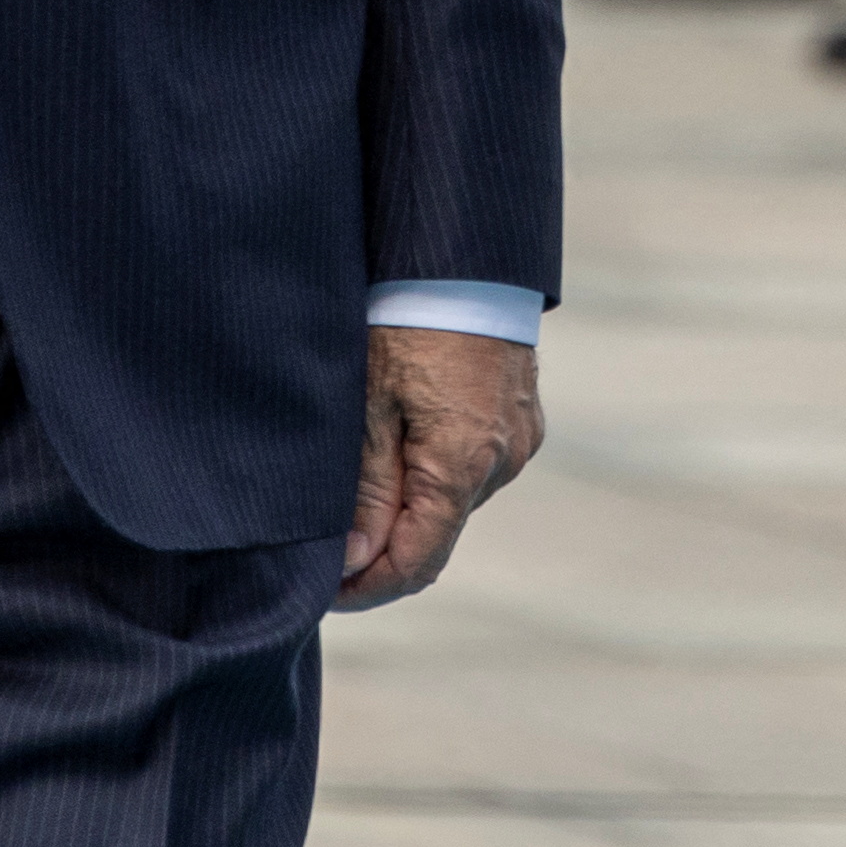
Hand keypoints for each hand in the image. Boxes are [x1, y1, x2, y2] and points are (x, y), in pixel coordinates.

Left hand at [335, 323, 538, 610]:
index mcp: (464, 465)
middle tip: (326, 537)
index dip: (366, 589)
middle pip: (436, 536)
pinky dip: (436, 473)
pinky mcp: (523, 419)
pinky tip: (402, 440)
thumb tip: (354, 562)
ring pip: (455, 502)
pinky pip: (476, 468)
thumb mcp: (369, 406)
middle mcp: (504, 462)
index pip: (416, 564)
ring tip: (359, 476)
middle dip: (381, 547)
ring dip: (410, 506)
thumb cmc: (406, 322)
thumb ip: (367, 491)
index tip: (322, 589)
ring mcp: (521, 440)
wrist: (463, 257)